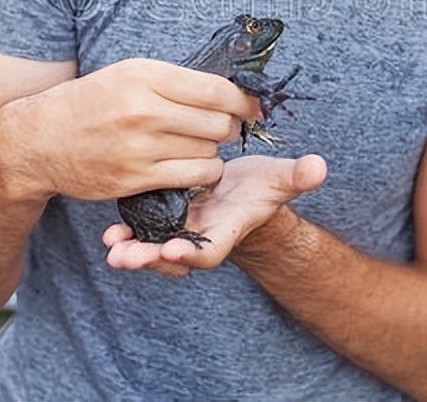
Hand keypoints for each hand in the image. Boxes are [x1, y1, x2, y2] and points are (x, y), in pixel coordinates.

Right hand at [0, 58, 258, 202]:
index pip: (216, 89)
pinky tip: (196, 166)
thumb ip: (175, 80)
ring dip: (214, 151)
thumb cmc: (91, 101)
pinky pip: (192, 177)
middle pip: (217, 122)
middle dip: (229, 126)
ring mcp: (139, 147)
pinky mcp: (135, 178)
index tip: (252, 105)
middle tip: (226, 126)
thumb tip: (228, 88)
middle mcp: (144, 110)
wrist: (40, 140)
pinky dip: (203, 173)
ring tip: (203, 145)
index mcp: (145, 75)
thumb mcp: (129, 73)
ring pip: (208, 152)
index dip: (244, 100)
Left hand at [102, 154, 326, 276]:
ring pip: (150, 245)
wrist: (243, 192)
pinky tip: (107, 231)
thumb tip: (319, 168)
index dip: (192, 253)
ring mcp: (177, 228)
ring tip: (111, 247)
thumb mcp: (281, 181)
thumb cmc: (262, 187)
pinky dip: (123, 232)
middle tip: (124, 257)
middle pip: (171, 256)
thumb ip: (298, 177)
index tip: (174, 250)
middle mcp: (197, 235)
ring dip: (129, 249)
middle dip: (148, 258)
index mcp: (226, 230)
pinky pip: (139, 228)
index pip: (209, 250)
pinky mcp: (160, 215)